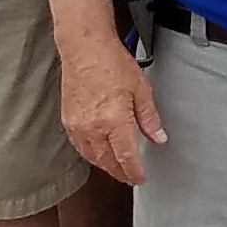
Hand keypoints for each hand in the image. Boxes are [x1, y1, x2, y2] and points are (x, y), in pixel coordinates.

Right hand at [64, 33, 166, 186]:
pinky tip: (98, 152)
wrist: (84, 48)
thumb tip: (159, 138)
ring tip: (117, 167)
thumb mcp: (141, 89)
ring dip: (105, 166)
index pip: (126, 158)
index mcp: (114, 121)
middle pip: (107, 162)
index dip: (134, 172)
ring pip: (92, 157)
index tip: (141, 178)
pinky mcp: (67, 120)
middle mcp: (93, 128)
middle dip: (120, 173)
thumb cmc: (112, 63)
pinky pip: (79, 147)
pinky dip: (90, 154)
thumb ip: (149, 118)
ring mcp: (77, 126)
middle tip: (131, 176)